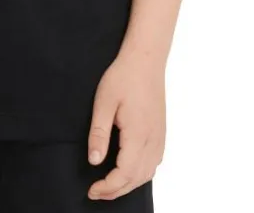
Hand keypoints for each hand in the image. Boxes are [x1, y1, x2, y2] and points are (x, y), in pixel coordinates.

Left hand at [86, 49, 165, 200]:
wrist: (145, 60)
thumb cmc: (124, 77)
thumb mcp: (103, 103)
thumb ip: (99, 134)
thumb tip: (94, 161)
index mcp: (138, 135)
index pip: (125, 174)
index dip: (108, 187)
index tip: (92, 190)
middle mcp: (153, 140)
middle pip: (137, 178)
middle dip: (116, 190)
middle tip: (96, 192)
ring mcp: (160, 137)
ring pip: (148, 173)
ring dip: (129, 184)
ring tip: (109, 185)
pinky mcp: (161, 132)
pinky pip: (154, 163)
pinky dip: (141, 174)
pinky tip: (129, 171)